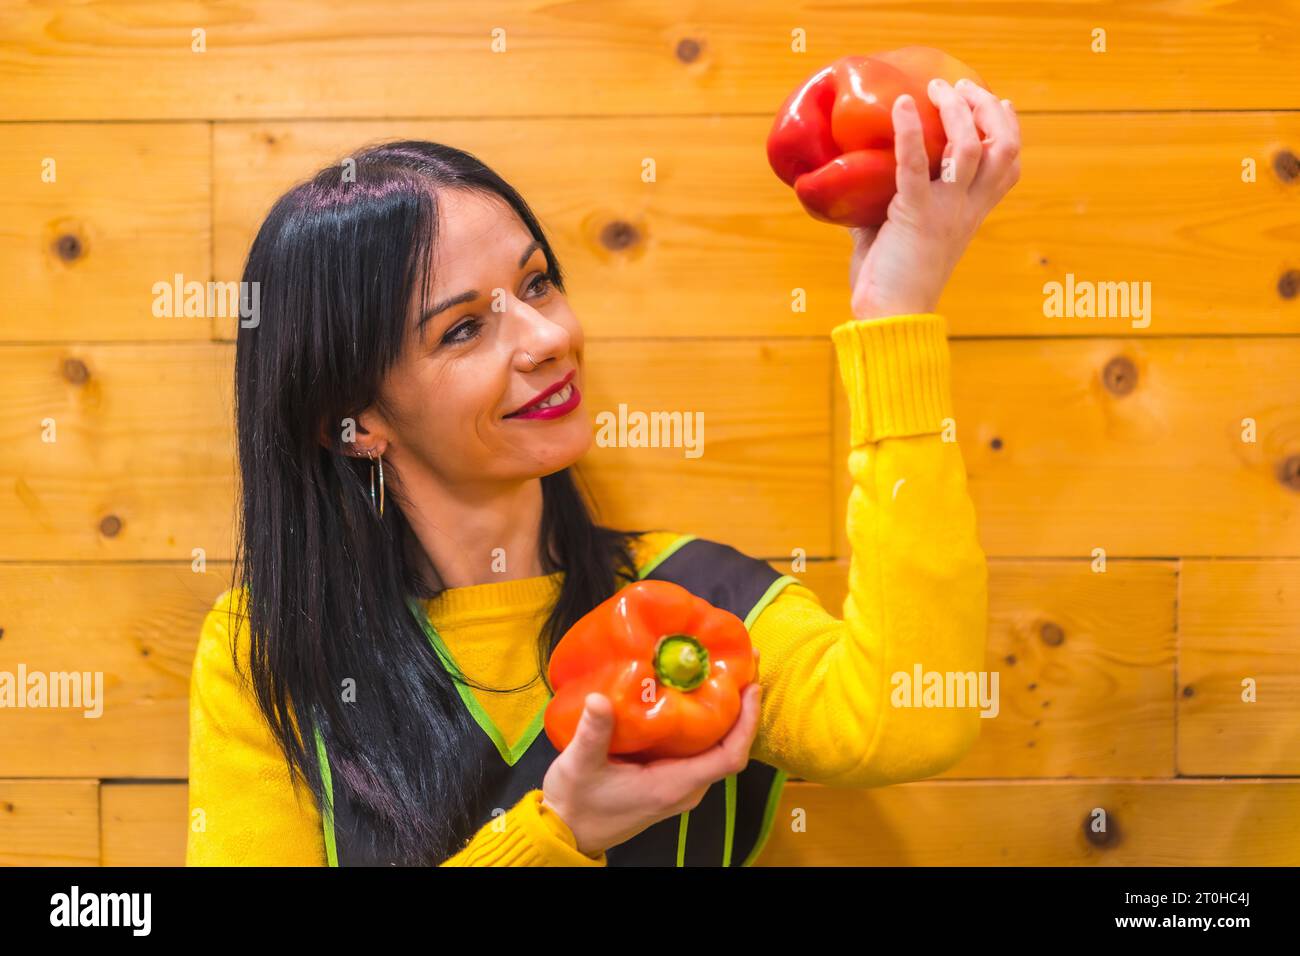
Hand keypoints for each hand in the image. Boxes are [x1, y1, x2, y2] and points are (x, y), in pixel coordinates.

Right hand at [542, 647, 764, 858]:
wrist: (567, 831)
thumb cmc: (576, 803)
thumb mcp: (579, 765)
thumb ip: (592, 733)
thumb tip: (599, 698)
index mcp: (674, 785)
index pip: (730, 756)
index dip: (746, 722)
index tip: (751, 686)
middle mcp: (685, 787)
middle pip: (729, 746)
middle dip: (740, 706)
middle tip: (739, 664)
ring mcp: (678, 784)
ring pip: (715, 747)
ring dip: (723, 712)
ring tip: (720, 671)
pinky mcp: (668, 779)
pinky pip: (698, 749)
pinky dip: (703, 721)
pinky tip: (691, 694)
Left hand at [849, 78, 1020, 319]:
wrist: (889, 316)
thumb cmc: (890, 280)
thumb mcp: (896, 233)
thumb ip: (887, 204)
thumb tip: (856, 179)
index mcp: (970, 215)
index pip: (1008, 166)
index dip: (1008, 129)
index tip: (998, 102)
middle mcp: (966, 210)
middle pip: (1002, 147)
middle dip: (987, 108)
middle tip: (960, 86)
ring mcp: (945, 212)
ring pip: (969, 148)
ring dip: (956, 110)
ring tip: (936, 88)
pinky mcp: (915, 216)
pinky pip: (915, 166)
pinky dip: (909, 131)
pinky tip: (903, 105)